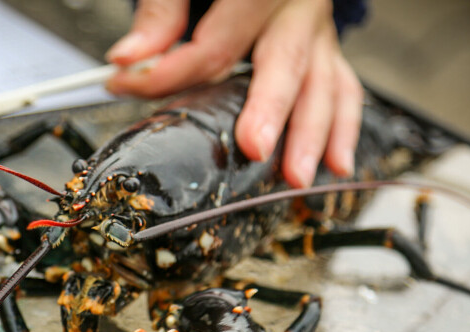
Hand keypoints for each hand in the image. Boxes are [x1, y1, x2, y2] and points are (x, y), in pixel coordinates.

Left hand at [106, 0, 362, 187]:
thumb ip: (161, 12)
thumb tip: (128, 59)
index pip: (217, 44)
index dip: (169, 72)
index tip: (126, 86)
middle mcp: (299, 7)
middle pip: (285, 64)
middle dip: (268, 111)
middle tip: (254, 148)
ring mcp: (316, 31)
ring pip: (323, 85)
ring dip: (312, 136)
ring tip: (298, 177)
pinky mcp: (323, 51)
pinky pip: (342, 89)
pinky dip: (342, 127)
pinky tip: (337, 164)